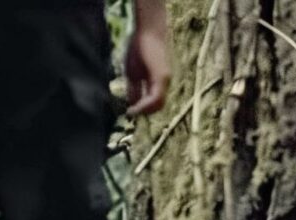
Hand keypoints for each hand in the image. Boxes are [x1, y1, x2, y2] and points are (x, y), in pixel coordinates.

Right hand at [125, 0, 170, 115]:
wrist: (147, 31)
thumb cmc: (139, 47)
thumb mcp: (133, 72)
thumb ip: (134, 88)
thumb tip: (132, 104)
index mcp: (157, 82)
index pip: (153, 102)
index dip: (142, 109)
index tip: (130, 113)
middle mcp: (165, 83)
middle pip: (157, 106)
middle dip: (144, 112)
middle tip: (131, 114)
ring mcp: (165, 80)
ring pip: (159, 104)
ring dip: (145, 111)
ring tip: (132, 112)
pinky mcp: (162, 76)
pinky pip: (157, 97)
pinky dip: (147, 105)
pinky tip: (136, 107)